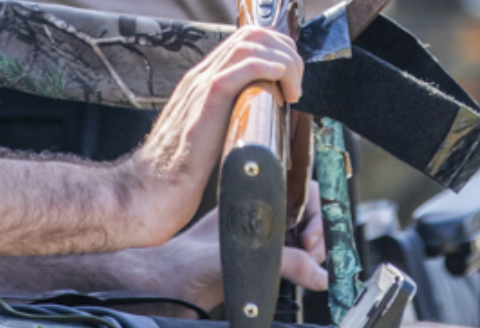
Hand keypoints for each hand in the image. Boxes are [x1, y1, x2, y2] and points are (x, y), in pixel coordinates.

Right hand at [120, 26, 303, 244]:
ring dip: (284, 61)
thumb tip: (260, 120)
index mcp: (202, 82)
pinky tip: (284, 92)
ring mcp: (201, 85)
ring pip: (251, 43)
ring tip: (293, 91)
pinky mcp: (207, 101)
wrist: (148, 193)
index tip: (292, 79)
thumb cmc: (178, 175)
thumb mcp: (208, 137)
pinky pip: (244, 67)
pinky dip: (273, 70)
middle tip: (296, 83)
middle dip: (285, 51)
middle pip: (251, 33)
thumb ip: (227, 120)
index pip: (245, 40)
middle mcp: (201, 76)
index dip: (277, 50)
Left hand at [143, 181, 328, 315]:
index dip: (313, 211)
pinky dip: (304, 270)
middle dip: (317, 235)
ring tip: (310, 269)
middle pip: (306, 215)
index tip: (311, 237)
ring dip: (313, 255)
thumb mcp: (233, 255)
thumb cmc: (180, 261)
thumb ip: (278, 260)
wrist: (161, 287)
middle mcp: (258, 217)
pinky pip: (293, 262)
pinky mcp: (259, 263)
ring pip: (302, 239)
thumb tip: (315, 272)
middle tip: (312, 256)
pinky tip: (304, 278)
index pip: (297, 190)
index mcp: (249, 199)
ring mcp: (260, 239)